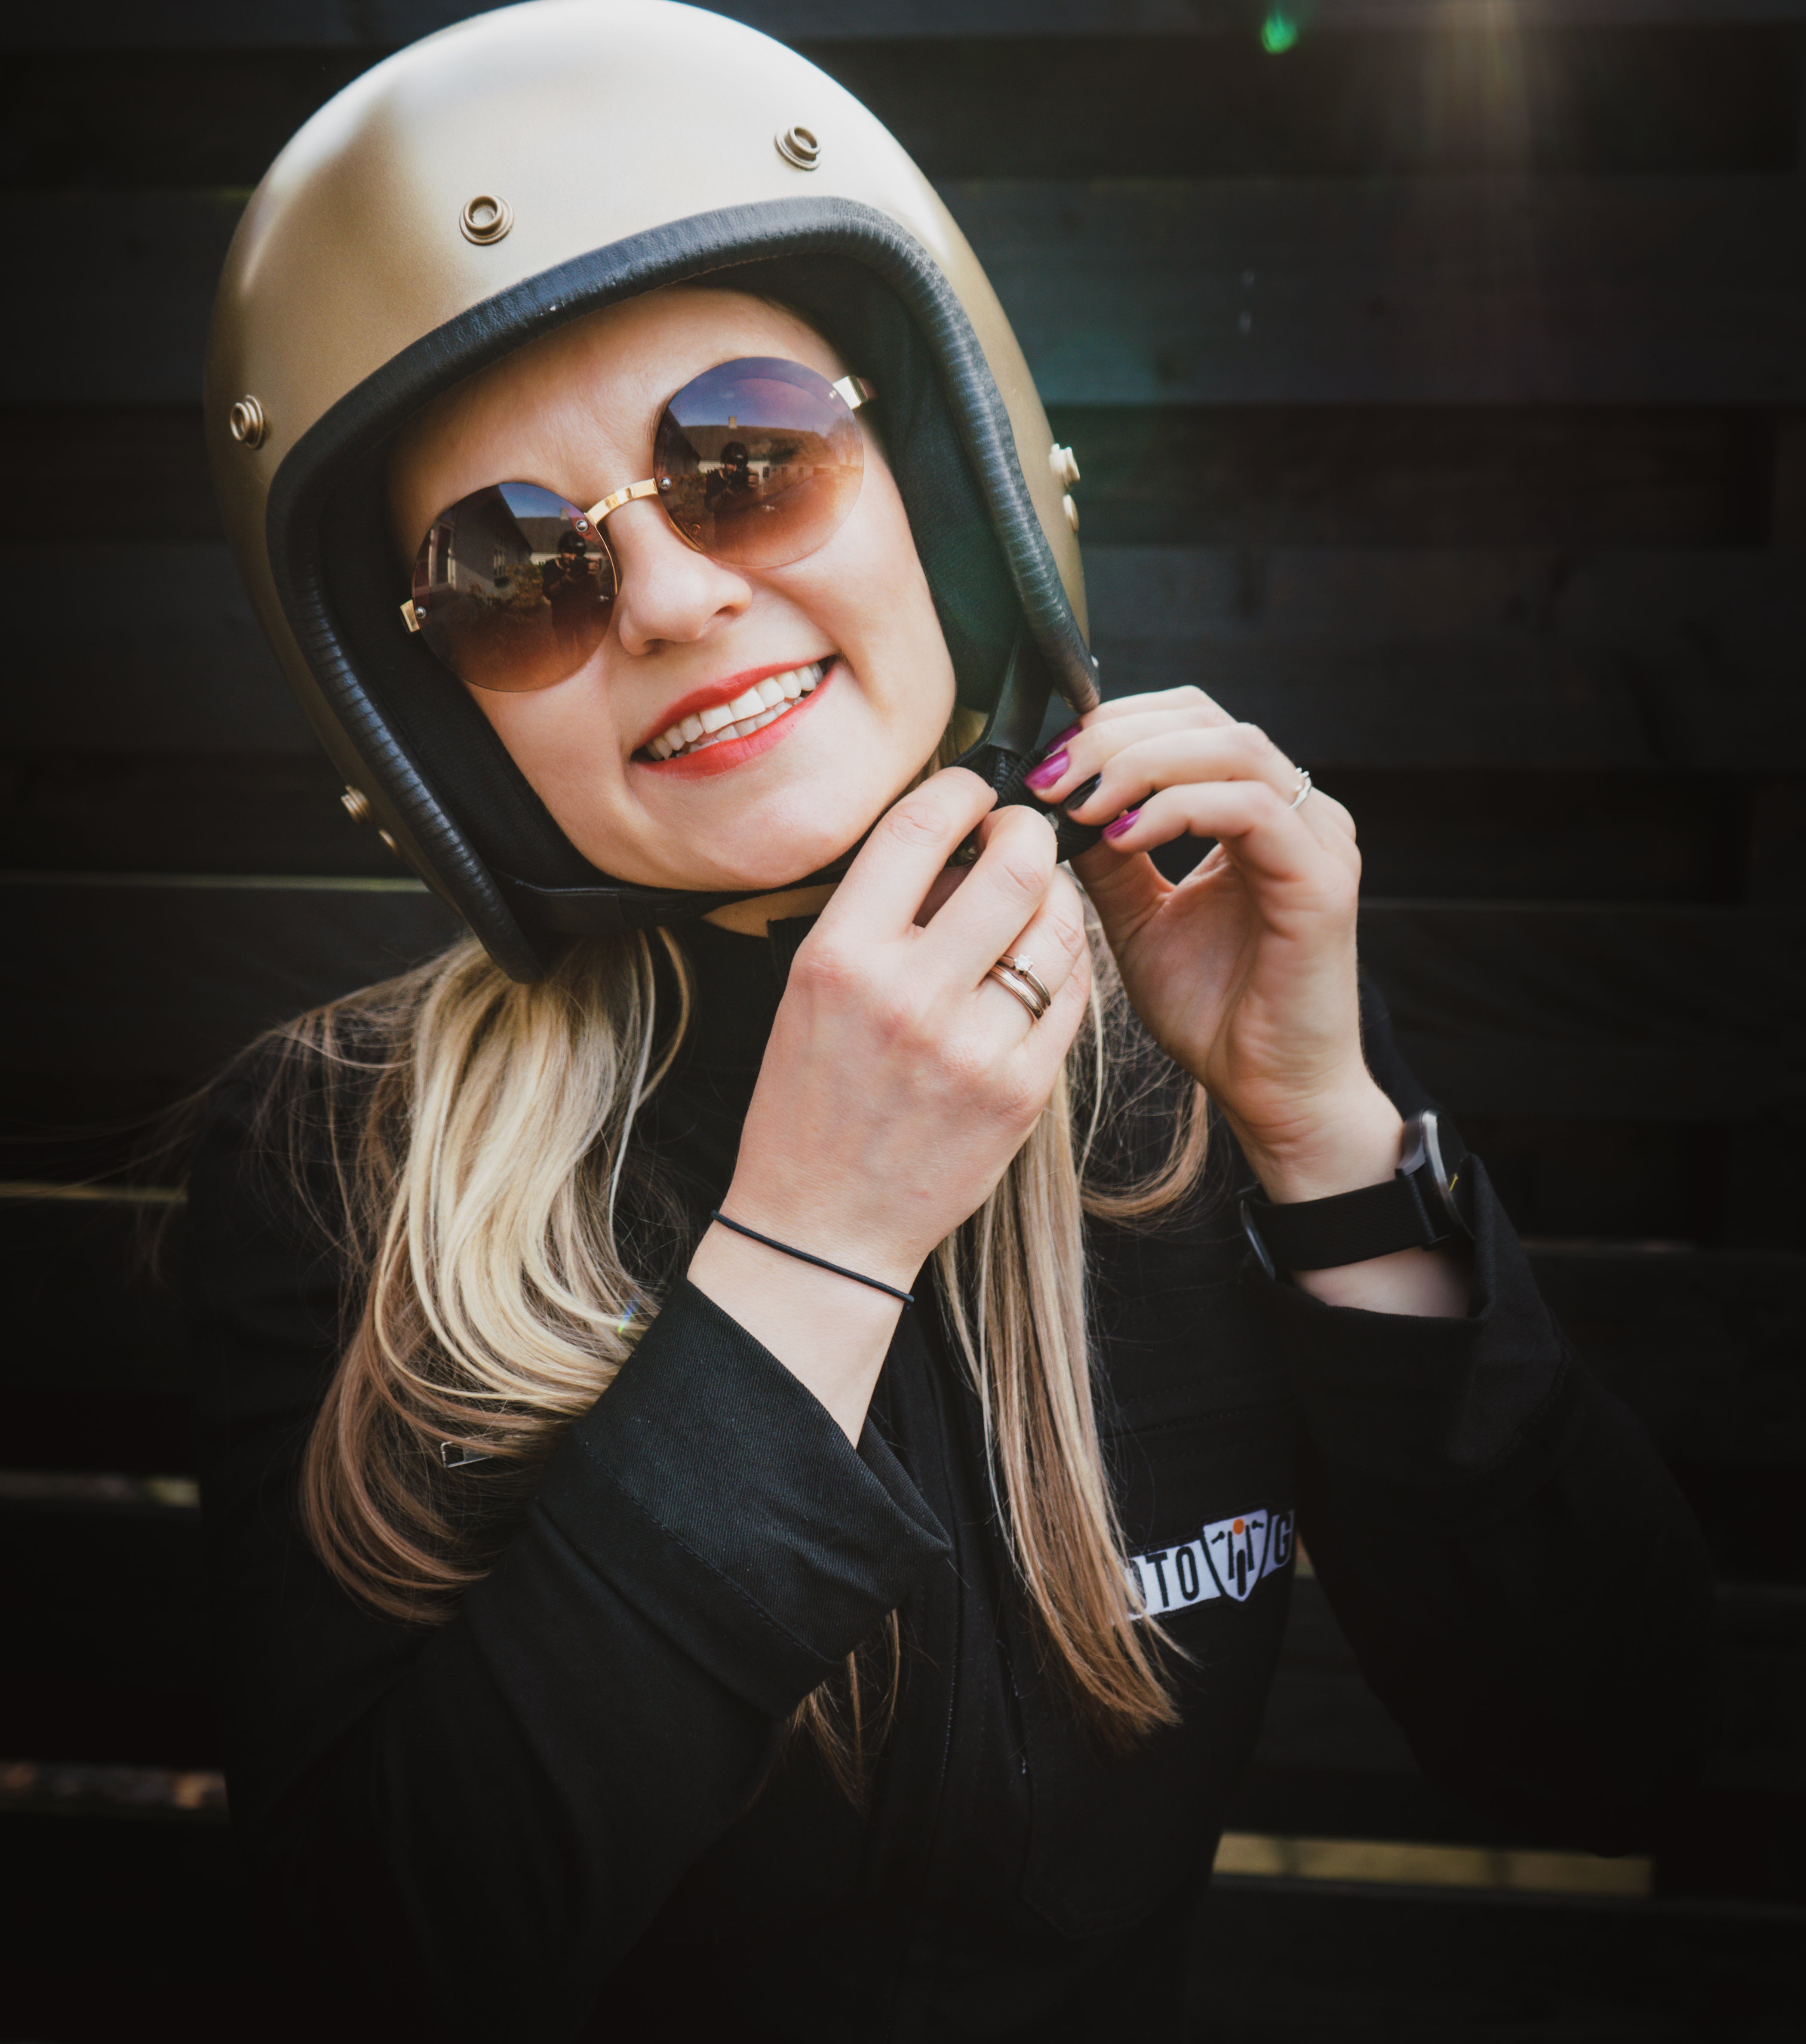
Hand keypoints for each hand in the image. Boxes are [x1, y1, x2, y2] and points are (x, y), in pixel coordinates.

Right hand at [689, 768, 1089, 1435]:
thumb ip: (881, 911)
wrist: (824, 1223)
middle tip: (1023, 835)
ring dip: (1057, 897)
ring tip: (1036, 901)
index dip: (960, 788)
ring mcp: (975, 1046)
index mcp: (841, 957)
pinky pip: (1075, 993)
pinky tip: (1044, 963)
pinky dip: (1067, 963)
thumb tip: (957, 839)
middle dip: (1030, 831)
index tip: (971, 793)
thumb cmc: (810, 1098)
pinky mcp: (1023, 1091)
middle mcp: (910, 994)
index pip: (919, 825)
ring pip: (1059, 926)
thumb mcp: (812, 987)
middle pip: (1015, 864)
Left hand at [1024, 688, 1391, 1199]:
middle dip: (1114, 735)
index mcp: (1256, 812)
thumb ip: (1106, 858)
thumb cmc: (1214, 1015)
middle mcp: (1296, 811)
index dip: (1109, 726)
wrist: (1272, 1094)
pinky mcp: (1321, 879)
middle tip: (1051, 775)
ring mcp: (1317, 839)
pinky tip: (1122, 837)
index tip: (1043, 765)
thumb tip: (1050, 803)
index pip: (1184, 721)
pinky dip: (1176, 808)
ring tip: (1079, 803)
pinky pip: (1249, 808)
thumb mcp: (1136, 920)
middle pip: (1203, 716)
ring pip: (1229, 746)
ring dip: (1139, 763)